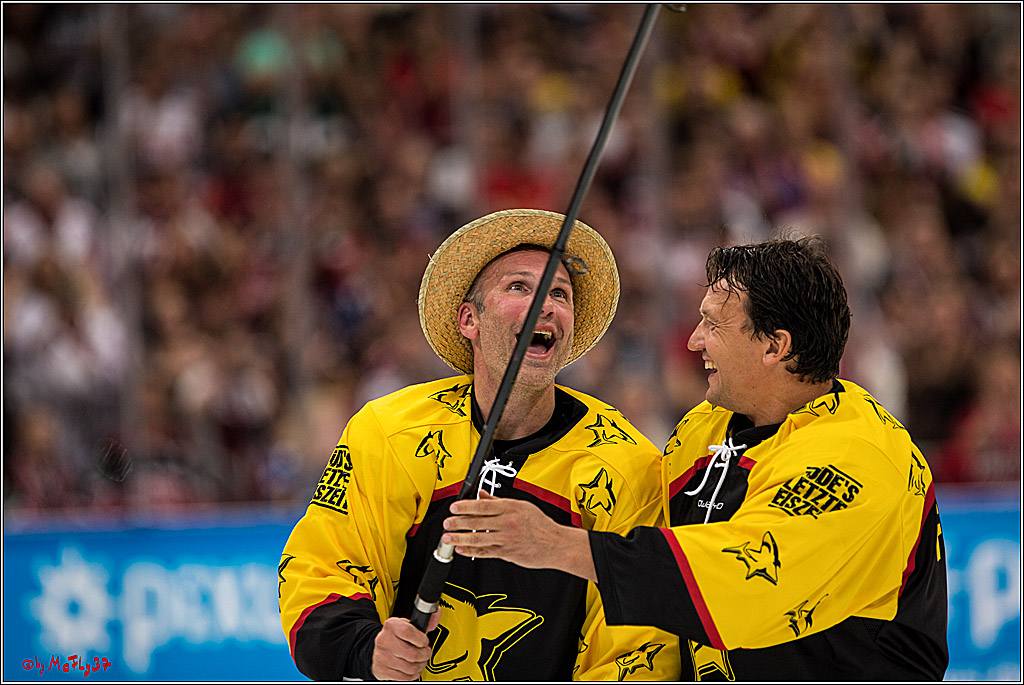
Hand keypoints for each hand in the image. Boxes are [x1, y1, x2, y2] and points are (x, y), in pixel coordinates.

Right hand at [371, 611, 440, 680]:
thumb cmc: (396, 636)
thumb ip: (425, 622)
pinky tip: (414, 668)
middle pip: (412, 653)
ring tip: (421, 660)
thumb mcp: (409, 625)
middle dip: (425, 654)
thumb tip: (436, 613)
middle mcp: (384, 640)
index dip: (421, 640)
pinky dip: (414, 674)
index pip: (408, 632)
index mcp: (391, 626)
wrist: (378, 647)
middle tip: (426, 652)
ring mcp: (382, 656)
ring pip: (410, 667)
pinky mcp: (382, 670)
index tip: (425, 641)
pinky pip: (405, 677)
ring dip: (421, 665)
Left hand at [442, 491, 596, 580]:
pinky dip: (472, 552)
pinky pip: (485, 552)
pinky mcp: (507, 553)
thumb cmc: (540, 525)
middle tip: (447, 523)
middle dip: (458, 523)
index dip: (466, 506)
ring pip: (479, 538)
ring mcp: (507, 539)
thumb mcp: (522, 506)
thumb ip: (499, 501)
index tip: (454, 507)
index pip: (484, 506)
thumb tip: (481, 494)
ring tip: (447, 538)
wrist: (555, 544)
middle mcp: (508, 523)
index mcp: (511, 508)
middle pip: (478, 522)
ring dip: (460, 539)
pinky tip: (461, 550)